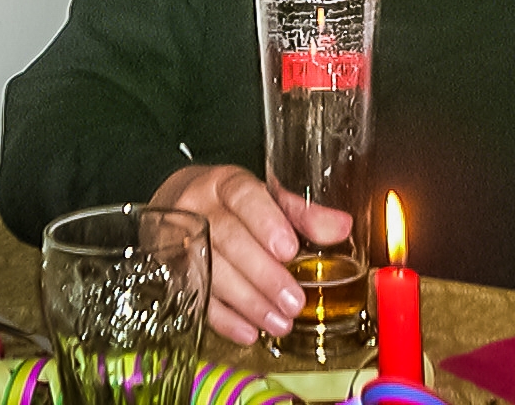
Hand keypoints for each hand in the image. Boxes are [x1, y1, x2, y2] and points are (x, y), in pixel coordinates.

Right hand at [151, 164, 351, 345]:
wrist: (175, 205)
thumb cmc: (229, 204)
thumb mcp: (263, 197)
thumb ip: (301, 213)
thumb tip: (342, 227)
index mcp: (223, 183)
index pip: (243, 196)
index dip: (265, 222)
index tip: (289, 249)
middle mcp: (196, 209)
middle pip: (227, 240)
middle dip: (263, 274)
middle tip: (294, 300)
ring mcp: (178, 242)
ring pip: (212, 272)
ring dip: (249, 301)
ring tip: (280, 321)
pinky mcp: (172, 273)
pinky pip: (196, 298)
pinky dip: (225, 319)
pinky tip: (250, 331)